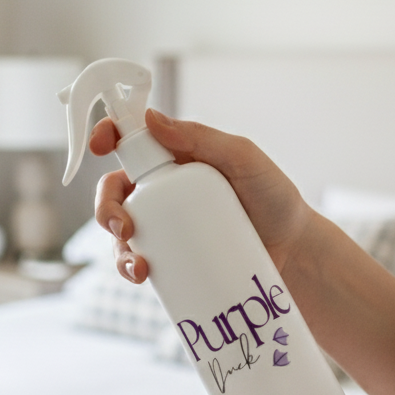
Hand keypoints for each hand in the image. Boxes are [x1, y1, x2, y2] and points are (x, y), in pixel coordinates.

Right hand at [90, 110, 312, 283]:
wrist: (294, 252)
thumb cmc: (275, 199)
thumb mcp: (244, 159)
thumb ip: (202, 138)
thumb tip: (151, 120)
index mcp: (176, 157)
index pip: (131, 140)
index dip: (106, 136)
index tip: (100, 145)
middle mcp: (164, 189)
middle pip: (114, 190)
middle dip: (105, 207)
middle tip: (122, 226)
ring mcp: (165, 225)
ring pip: (119, 229)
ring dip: (116, 246)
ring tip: (138, 264)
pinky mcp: (171, 257)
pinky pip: (138, 259)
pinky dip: (130, 268)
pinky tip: (142, 275)